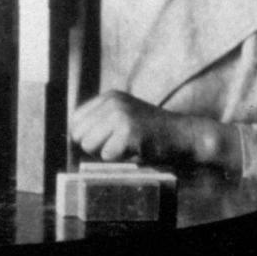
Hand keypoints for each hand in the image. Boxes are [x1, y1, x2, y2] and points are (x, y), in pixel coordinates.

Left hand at [69, 91, 193, 163]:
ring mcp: (121, 116)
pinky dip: (120, 159)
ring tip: (127, 146)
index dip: (87, 135)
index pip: (75, 119)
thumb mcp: (125, 114)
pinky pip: (107, 156)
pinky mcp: (129, 133)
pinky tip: (136, 150)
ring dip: (107, 153)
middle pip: (79, 134)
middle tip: (119, 144)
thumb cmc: (152, 131)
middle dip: (95, 145)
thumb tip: (72, 136)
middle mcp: (112, 103)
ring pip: (89, 145)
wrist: (184, 135)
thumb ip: (101, 120)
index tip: (106, 139)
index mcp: (109, 96)